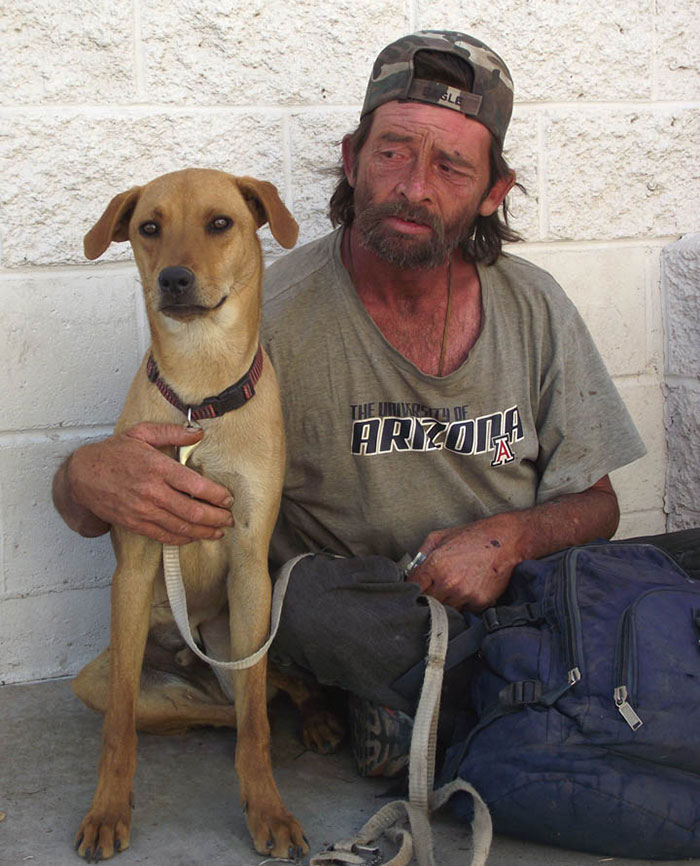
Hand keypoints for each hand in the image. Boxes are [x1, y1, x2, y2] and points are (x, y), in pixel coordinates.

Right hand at [61, 422, 234, 544]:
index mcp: (157, 467)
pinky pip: (164, 535)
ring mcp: (143, 510)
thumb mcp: (142, 433)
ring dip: (204, 531)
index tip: (228, 499)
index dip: (216, 495)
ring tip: (219, 530)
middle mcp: (152, 492)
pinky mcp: (135, 523)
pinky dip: (183, 538)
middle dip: (216, 517)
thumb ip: (172, 432)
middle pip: (192, 510)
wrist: (83, 476)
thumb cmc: (114, 453)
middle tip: (229, 518)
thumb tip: (198, 433)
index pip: (194, 485)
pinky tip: (195, 536)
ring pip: (181, 526)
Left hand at [407, 513, 522, 610]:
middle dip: (428, 598)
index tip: (415, 588)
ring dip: (447, 603)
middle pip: (428, 603)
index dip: (411, 588)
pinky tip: (471, 589)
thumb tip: (410, 572)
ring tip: (455, 587)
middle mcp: (449, 583)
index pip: (413, 587)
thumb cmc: (473, 536)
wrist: (508, 540)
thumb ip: (421, 555)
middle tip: (435, 590)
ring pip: (446, 610)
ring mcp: (466, 595)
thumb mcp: (440, 537)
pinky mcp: (481, 603)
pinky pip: (465, 611)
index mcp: (436, 565)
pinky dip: (465, 604)